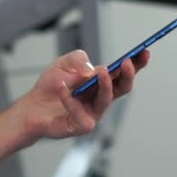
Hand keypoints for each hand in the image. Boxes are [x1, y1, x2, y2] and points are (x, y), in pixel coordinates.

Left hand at [19, 49, 148, 140]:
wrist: (32, 106)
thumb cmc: (52, 85)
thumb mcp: (63, 63)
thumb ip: (78, 59)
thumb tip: (93, 69)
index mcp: (102, 82)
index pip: (123, 73)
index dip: (136, 63)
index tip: (144, 51)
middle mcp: (101, 98)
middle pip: (123, 88)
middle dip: (128, 75)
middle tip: (127, 62)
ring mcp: (93, 113)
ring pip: (106, 100)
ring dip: (106, 85)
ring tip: (103, 72)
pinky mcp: (82, 125)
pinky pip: (80, 112)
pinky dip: (69, 99)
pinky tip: (61, 87)